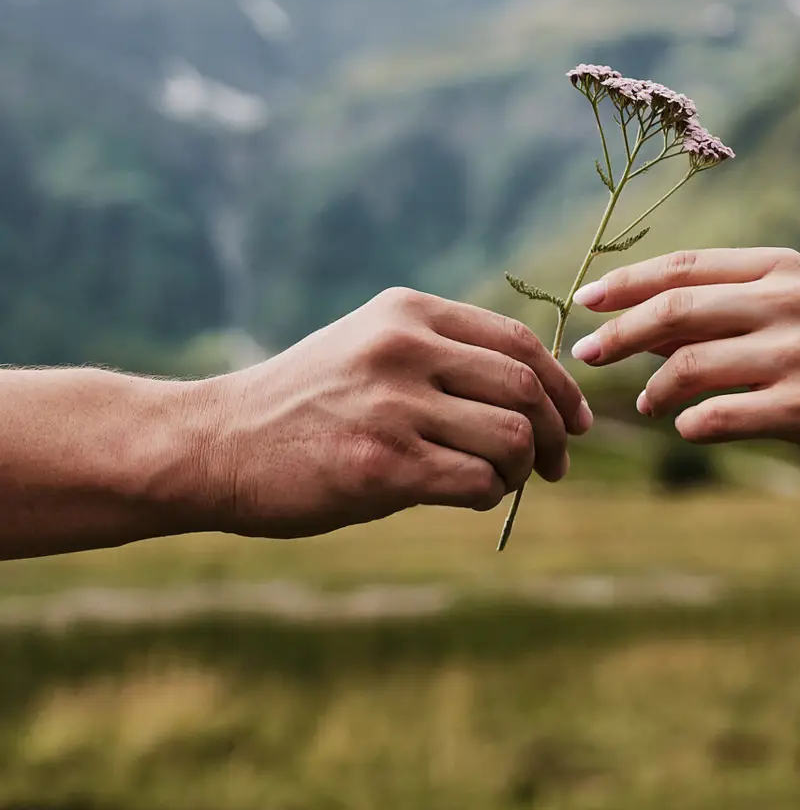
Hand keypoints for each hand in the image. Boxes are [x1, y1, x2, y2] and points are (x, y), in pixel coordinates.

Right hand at [197, 288, 591, 537]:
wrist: (214, 445)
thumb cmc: (302, 404)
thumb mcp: (369, 349)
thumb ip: (442, 356)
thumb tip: (534, 394)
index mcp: (408, 313)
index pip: (519, 341)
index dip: (562, 385)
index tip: (576, 421)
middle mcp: (405, 348)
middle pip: (526, 387)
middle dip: (557, 432)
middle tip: (555, 465)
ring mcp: (395, 405)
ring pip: (512, 437)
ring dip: (521, 469)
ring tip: (499, 482)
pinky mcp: (384, 465)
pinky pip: (479, 481)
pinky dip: (490, 495)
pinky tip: (467, 496)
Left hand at [570, 248, 799, 477]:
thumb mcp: (791, 314)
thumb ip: (722, 312)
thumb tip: (640, 324)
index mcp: (779, 267)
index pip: (683, 267)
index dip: (625, 283)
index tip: (584, 301)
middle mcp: (787, 300)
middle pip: (675, 308)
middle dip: (619, 332)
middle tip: (586, 354)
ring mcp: (797, 352)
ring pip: (689, 364)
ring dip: (654, 387)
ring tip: (646, 403)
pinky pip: (719, 416)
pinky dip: (690, 423)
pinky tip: (686, 426)